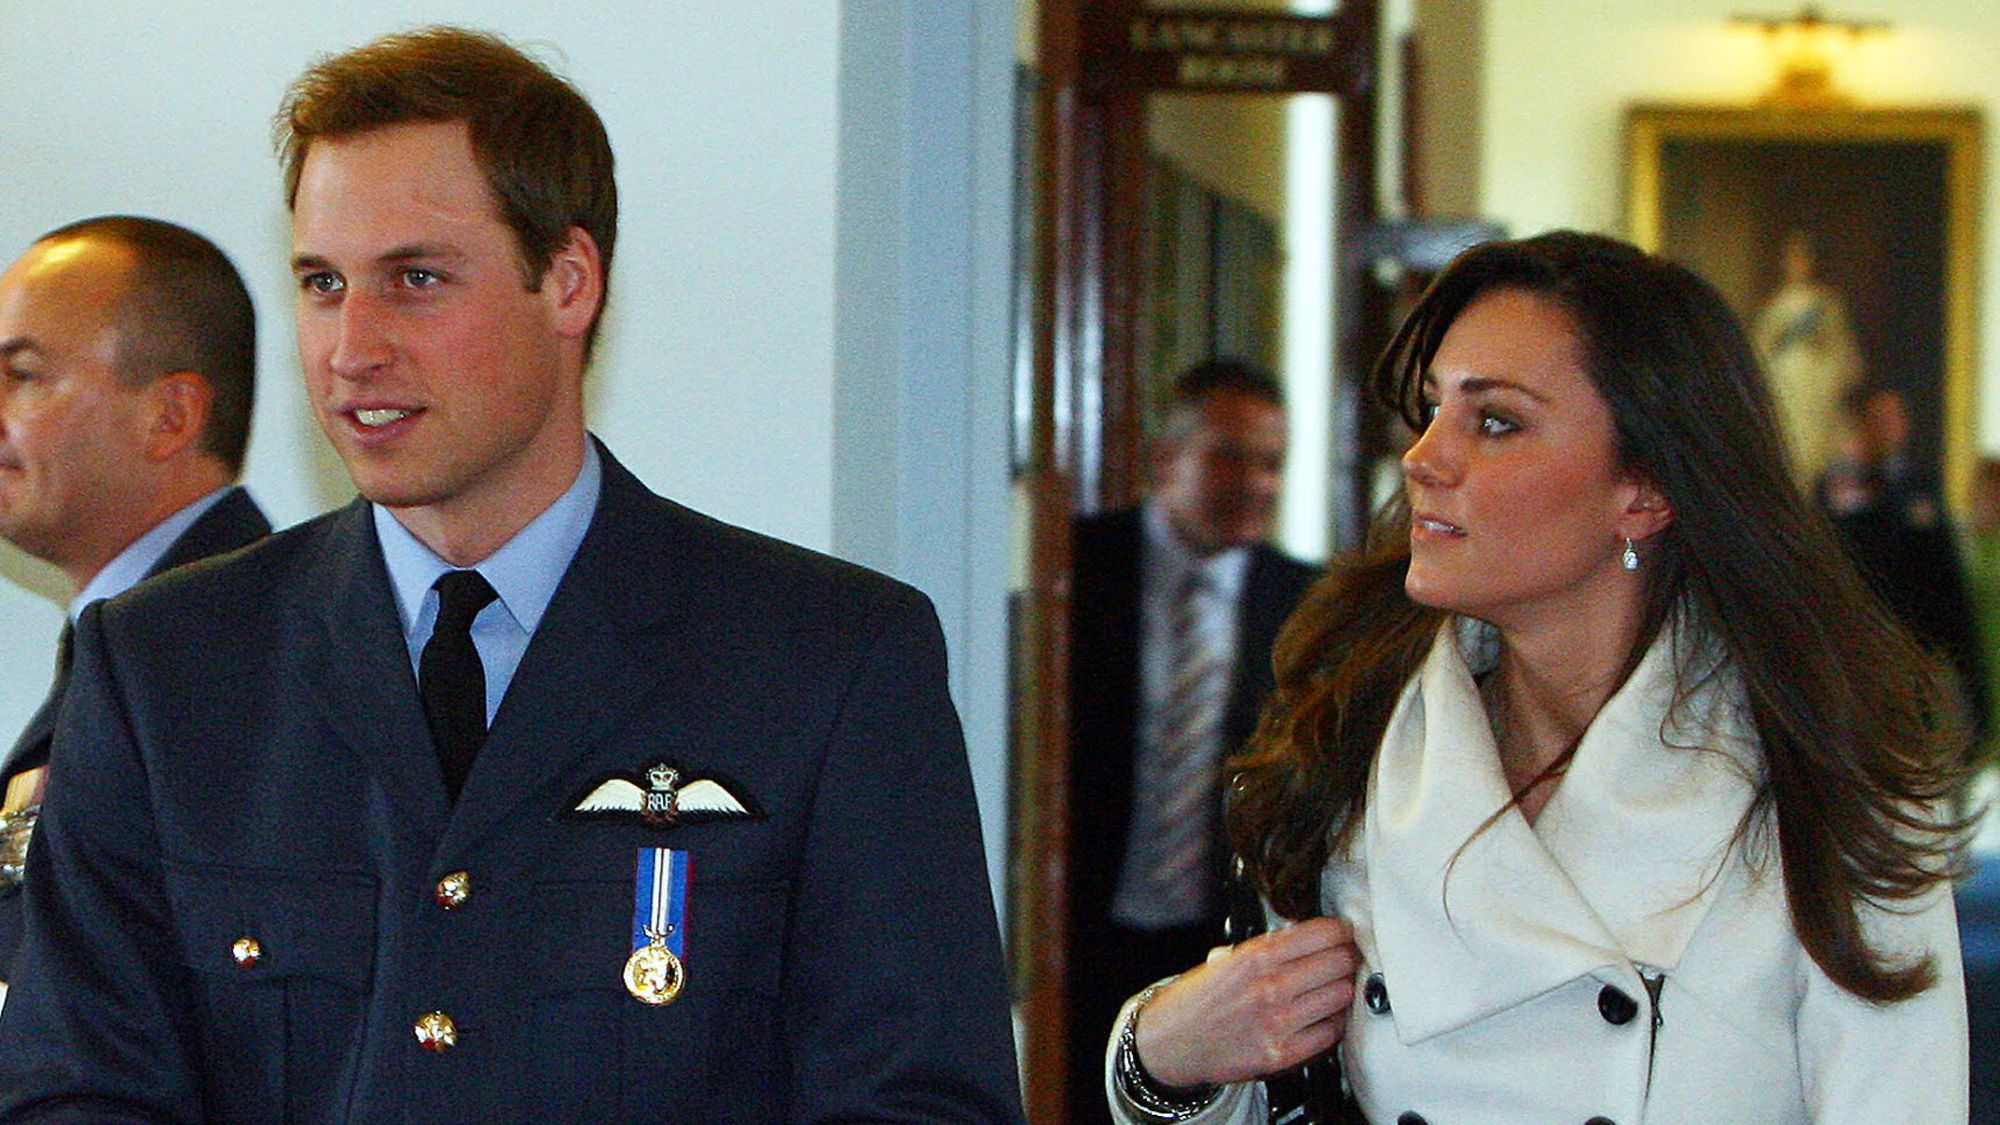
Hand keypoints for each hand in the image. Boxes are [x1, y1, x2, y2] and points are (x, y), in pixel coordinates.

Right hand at [1132, 916, 1357, 1088]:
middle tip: (1346, 959)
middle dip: (1347, 958)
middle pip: (1338, 962)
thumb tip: (1310, 939)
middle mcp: (1269, 987)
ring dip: (1344, 989)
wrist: (1168, 1044)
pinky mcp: (1281, 1054)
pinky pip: (1330, 1033)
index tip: (1344, 934)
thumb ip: (1265, 950)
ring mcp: (1277, 1022)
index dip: (1341, 932)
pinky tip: (1326, 1016)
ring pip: (1340, 996)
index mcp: (1254, 957)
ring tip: (1337, 986)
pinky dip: (1334, 1022)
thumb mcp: (1225, 960)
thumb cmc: (1194, 1002)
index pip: (1321, 934)